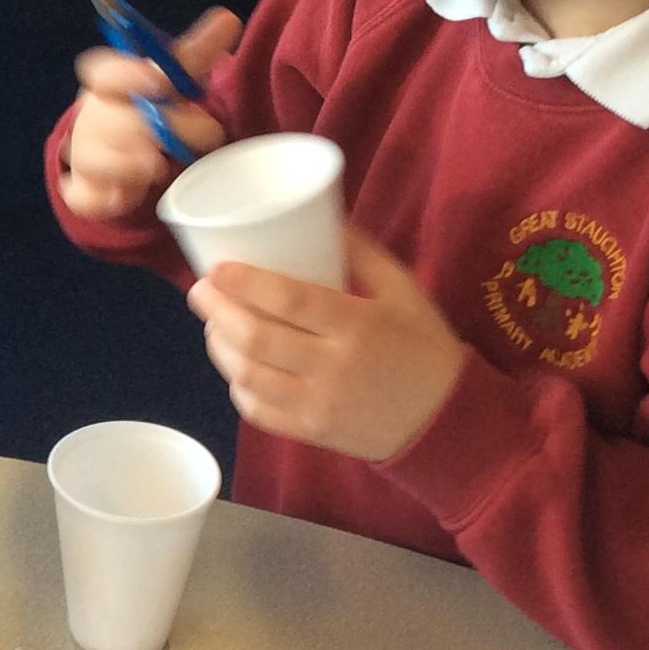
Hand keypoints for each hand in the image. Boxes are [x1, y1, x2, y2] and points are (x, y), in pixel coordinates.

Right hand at [58, 7, 241, 219]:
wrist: (120, 148)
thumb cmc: (149, 106)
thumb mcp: (173, 79)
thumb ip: (196, 53)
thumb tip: (227, 18)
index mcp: (108, 82)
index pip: (103, 70)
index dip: (126, 75)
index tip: (160, 82)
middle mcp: (92, 116)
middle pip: (107, 118)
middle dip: (145, 127)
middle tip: (185, 136)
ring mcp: (85, 154)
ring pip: (92, 158)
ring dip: (123, 164)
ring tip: (155, 167)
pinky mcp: (85, 190)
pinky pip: (84, 197)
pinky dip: (103, 199)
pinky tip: (126, 197)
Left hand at [187, 228, 465, 462]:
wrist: (448, 420)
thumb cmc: (424, 346)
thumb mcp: (403, 290)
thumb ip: (362, 254)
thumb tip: (322, 215)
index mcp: (357, 325)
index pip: (288, 300)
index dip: (244, 283)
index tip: (216, 268)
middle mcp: (333, 367)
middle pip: (257, 338)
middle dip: (217, 312)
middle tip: (200, 292)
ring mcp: (319, 405)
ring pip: (249, 376)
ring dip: (220, 348)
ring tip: (214, 325)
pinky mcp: (313, 434)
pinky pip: (259, 412)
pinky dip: (239, 388)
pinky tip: (237, 368)